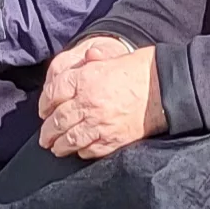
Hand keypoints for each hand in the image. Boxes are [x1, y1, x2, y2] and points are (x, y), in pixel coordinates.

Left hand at [36, 36, 160, 159]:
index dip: (44, 103)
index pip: (53, 93)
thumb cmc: (140, 69)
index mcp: (85, 79)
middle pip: (58, 120)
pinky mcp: (113, 139)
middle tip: (44, 137)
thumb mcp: (112, 57)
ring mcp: (100, 123)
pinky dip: (81, 152)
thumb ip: (92, 60)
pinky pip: (91, 149)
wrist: (166, 87)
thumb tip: (84, 57)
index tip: (43, 111)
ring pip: (70, 139)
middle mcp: (88, 102)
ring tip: (55, 148)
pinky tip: (79, 151)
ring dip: (60, 145)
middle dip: (47, 130)